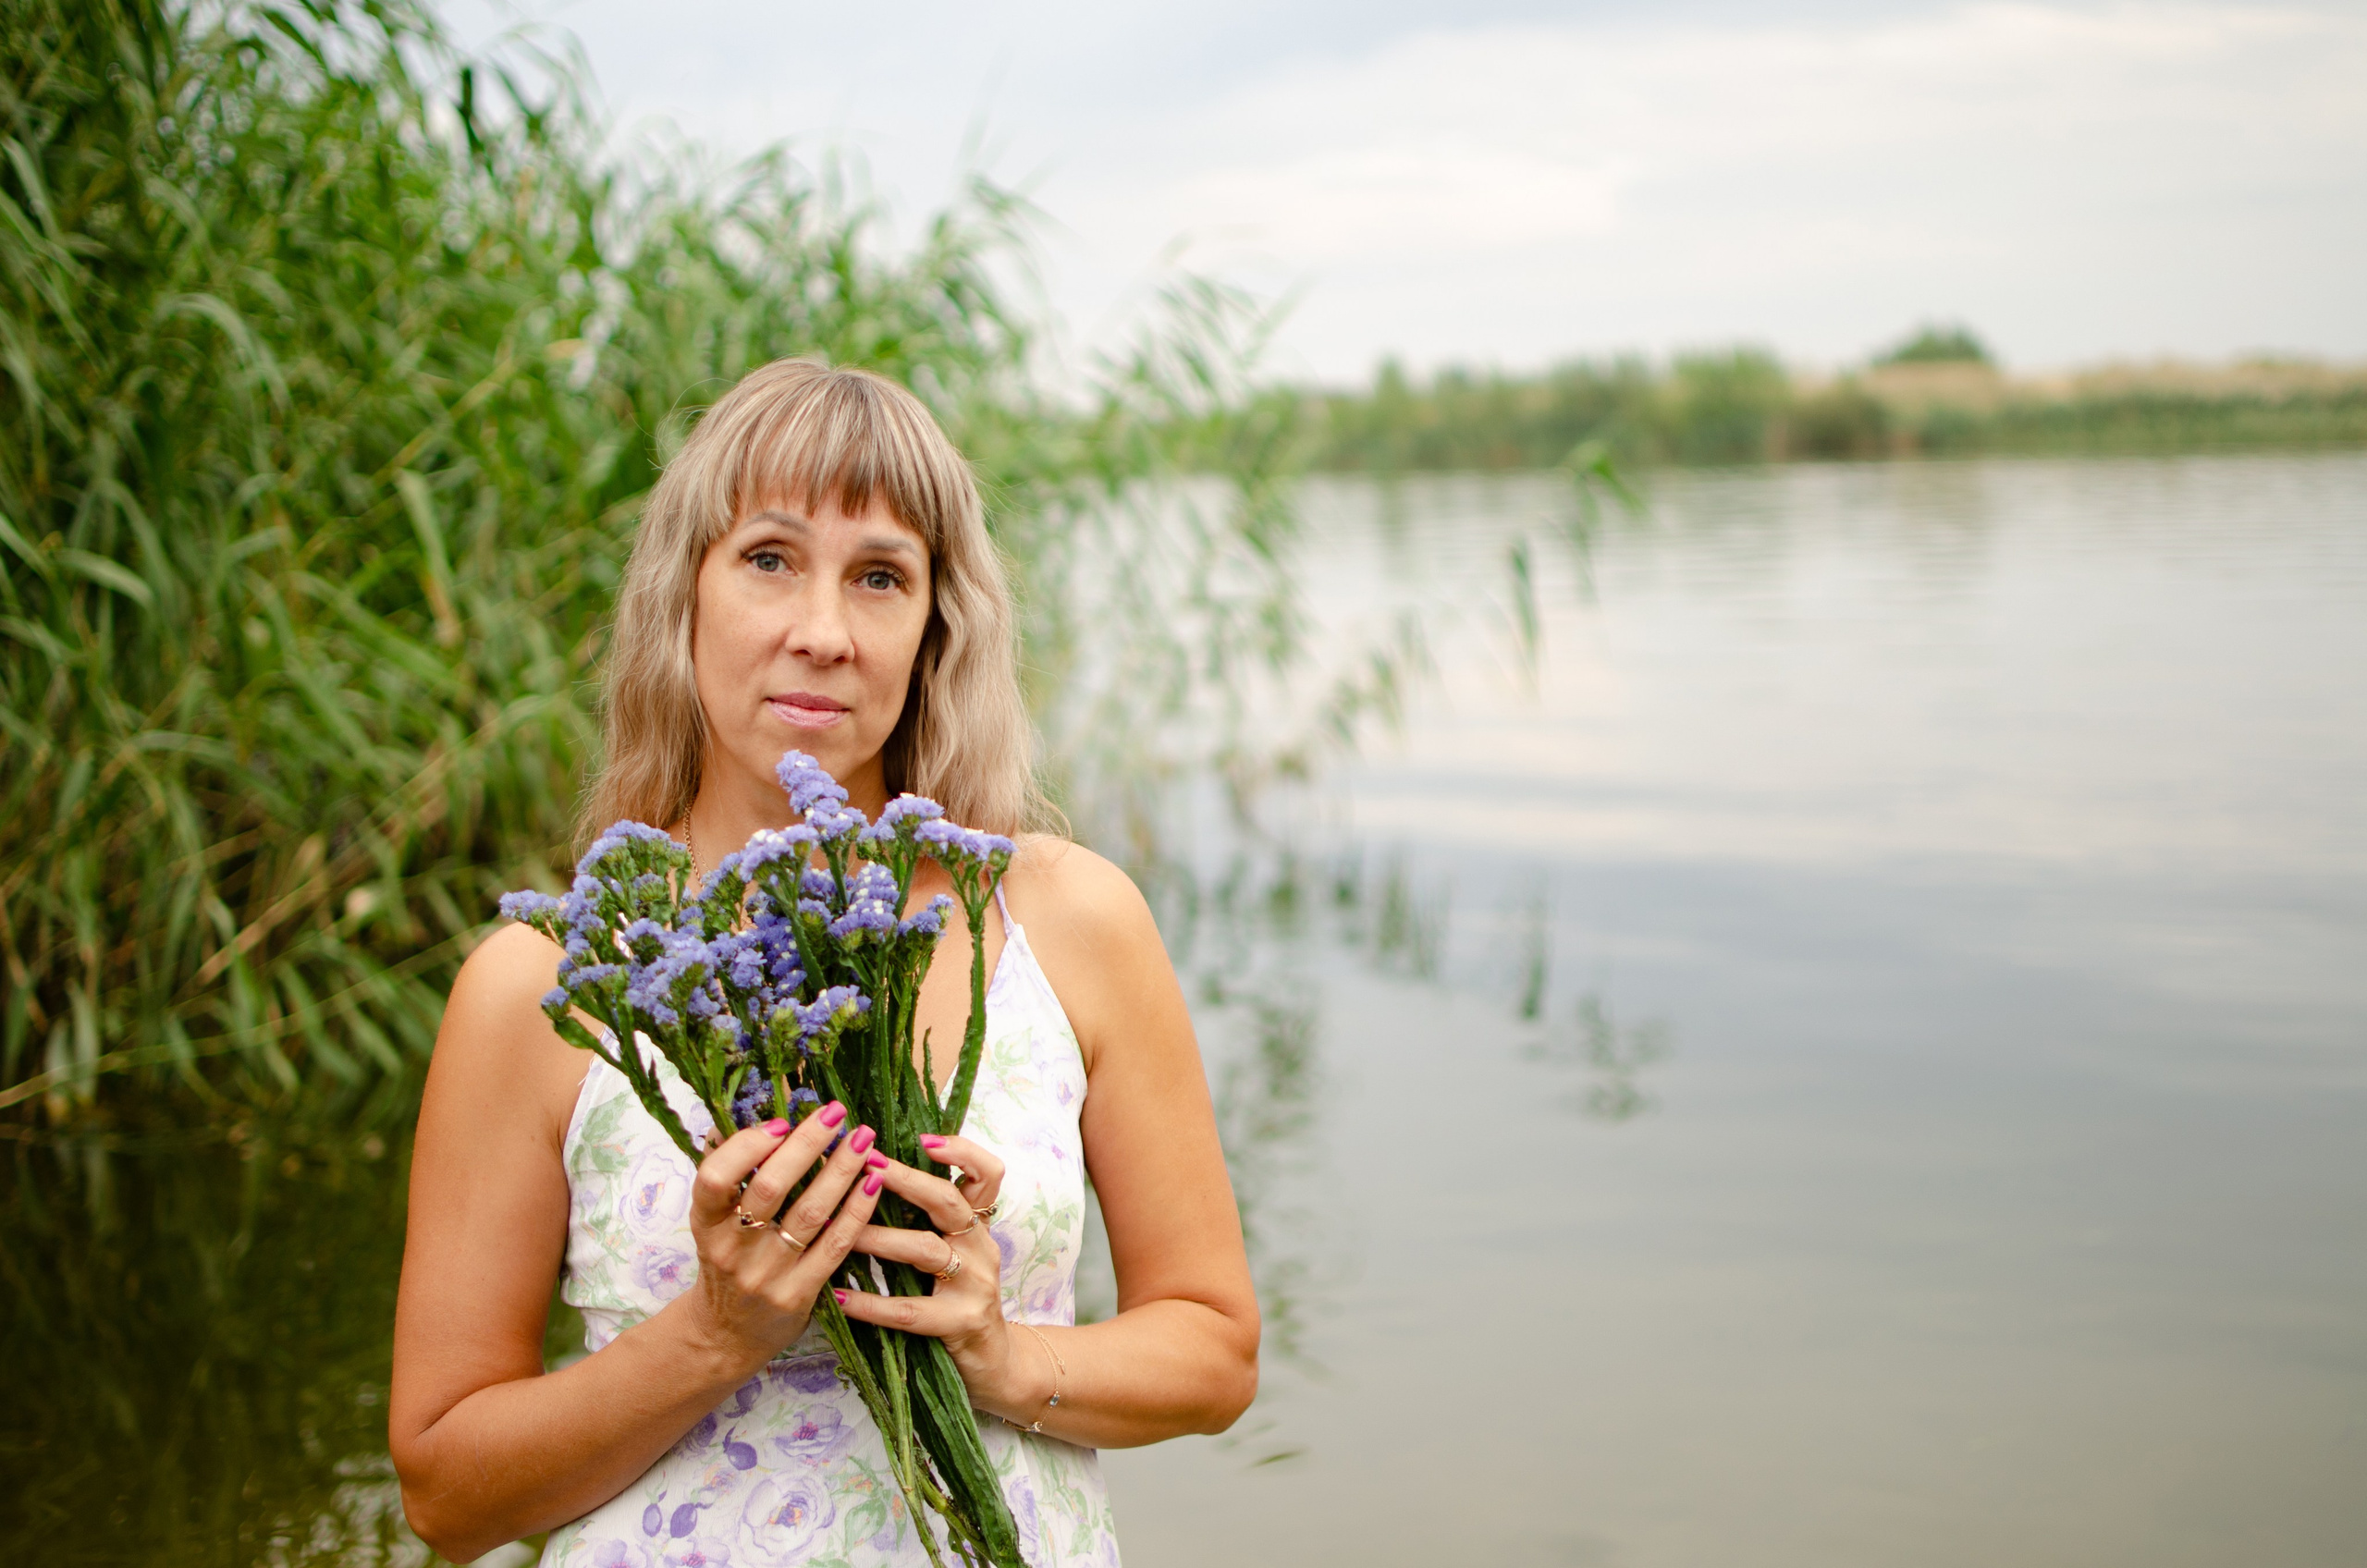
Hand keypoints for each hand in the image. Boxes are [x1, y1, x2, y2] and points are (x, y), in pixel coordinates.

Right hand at [682, 1102, 884, 1366]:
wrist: (726, 1336)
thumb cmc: (725, 1264)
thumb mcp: (712, 1223)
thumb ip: (727, 1176)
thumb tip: (744, 1117)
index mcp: (705, 1223)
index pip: (714, 1178)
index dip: (746, 1146)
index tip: (781, 1122)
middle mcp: (732, 1249)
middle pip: (770, 1189)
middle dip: (807, 1144)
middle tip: (835, 1113)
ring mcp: (767, 1274)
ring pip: (810, 1213)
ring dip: (841, 1170)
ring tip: (863, 1139)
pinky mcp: (799, 1294)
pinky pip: (835, 1245)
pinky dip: (857, 1209)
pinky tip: (873, 1181)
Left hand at [836, 1134, 1031, 1411]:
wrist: (994, 1363)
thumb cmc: (957, 1298)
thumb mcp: (953, 1252)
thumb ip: (924, 1219)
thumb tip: (866, 1175)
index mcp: (977, 1225)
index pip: (987, 1174)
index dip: (961, 1151)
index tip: (923, 1138)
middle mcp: (981, 1247)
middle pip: (950, 1201)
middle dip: (907, 1179)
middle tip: (867, 1164)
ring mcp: (975, 1286)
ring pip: (927, 1250)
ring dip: (880, 1239)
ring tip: (843, 1233)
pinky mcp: (961, 1323)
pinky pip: (911, 1311)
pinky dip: (872, 1304)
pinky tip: (839, 1298)